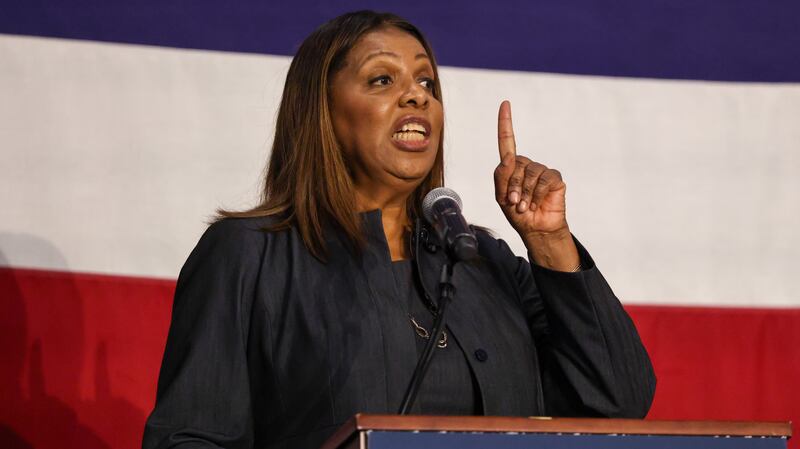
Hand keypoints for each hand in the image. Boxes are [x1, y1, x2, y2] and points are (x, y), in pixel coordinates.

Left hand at [494, 100, 579, 269]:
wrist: (535, 228)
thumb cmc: (517, 213)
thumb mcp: (501, 196)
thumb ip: (501, 176)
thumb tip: (508, 157)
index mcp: (511, 167)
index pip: (507, 142)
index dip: (505, 123)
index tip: (505, 104)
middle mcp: (526, 165)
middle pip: (514, 165)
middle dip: (511, 186)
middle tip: (514, 202)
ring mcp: (541, 171)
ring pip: (529, 173)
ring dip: (523, 193)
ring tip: (524, 205)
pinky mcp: (554, 178)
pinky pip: (544, 179)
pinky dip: (537, 194)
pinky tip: (536, 203)